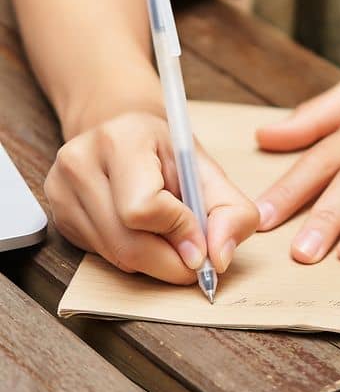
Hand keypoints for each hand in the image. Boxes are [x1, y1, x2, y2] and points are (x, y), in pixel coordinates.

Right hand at [44, 111, 260, 283]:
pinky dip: (131, 256)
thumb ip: (230, 210)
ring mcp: (61, 189)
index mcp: (122, 139)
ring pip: (116, 256)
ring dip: (153, 261)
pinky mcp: (57, 215)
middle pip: (127, 242)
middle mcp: (81, 161)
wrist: (121, 130)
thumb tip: (219, 259)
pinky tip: (140, 232)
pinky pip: (102, 257)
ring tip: (169, 236)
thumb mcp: (205, 167)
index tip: (201, 242)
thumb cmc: (165, 150)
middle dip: (170, 261)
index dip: (179, 231)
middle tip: (194, 260)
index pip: (144, 207)